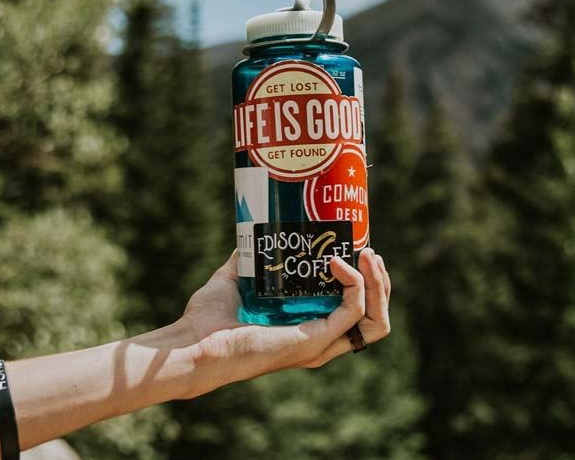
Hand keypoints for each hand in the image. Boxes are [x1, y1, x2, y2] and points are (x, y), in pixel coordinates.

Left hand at [179, 248, 391, 397]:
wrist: (193, 342)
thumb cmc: (207, 319)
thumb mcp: (234, 279)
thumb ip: (249, 259)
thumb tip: (255, 231)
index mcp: (307, 328)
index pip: (355, 311)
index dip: (365, 283)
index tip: (358, 250)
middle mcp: (319, 340)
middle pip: (374, 318)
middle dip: (380, 283)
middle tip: (369, 252)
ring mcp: (320, 343)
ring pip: (375, 320)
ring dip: (379, 285)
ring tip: (368, 255)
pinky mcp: (314, 340)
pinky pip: (353, 312)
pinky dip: (355, 284)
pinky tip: (337, 262)